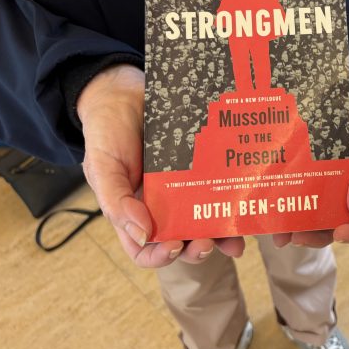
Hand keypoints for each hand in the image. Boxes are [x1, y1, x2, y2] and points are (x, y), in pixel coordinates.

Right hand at [78, 64, 244, 266]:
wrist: (125, 92)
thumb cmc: (107, 133)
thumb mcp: (102, 167)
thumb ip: (116, 202)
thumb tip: (143, 233)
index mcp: (134, 212)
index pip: (146, 249)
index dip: (160, 256)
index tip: (174, 246)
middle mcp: (164, 205)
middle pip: (184, 240)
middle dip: (198, 248)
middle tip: (209, 242)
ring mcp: (187, 187)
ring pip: (207, 219)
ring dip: (222, 234)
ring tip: (236, 237)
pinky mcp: (205, 167)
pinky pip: (221, 188)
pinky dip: (234, 200)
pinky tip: (247, 202)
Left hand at [273, 96, 348, 247]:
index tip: (341, 234)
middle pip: (340, 223)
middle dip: (318, 234)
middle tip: (298, 237)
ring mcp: (331, 183)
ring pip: (317, 212)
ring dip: (299, 226)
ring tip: (280, 233)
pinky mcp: (311, 171)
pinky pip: (300, 189)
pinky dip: (287, 202)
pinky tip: (271, 208)